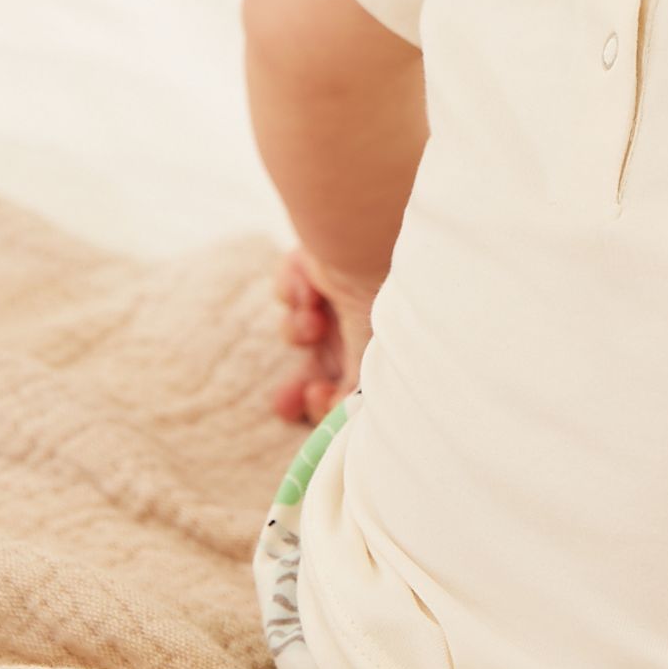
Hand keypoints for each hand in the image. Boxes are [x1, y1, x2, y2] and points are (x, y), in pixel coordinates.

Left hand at [271, 248, 376, 425]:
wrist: (365, 240)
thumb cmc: (381, 303)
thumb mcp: (370, 362)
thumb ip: (351, 399)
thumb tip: (333, 428)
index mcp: (381, 344)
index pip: (351, 387)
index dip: (329, 402)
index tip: (315, 400)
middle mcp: (361, 322)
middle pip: (320, 366)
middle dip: (299, 386)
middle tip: (286, 401)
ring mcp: (335, 293)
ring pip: (298, 330)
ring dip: (298, 331)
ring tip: (310, 320)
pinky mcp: (310, 265)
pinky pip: (286, 290)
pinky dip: (290, 291)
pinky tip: (308, 287)